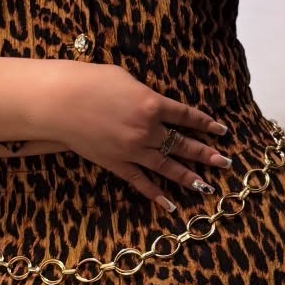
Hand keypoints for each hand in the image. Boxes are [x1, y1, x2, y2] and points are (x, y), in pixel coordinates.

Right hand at [42, 63, 231, 211]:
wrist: (60, 102)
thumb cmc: (90, 81)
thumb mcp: (126, 79)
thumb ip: (145, 94)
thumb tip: (154, 104)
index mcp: (153, 103)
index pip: (187, 116)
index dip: (206, 123)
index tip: (221, 130)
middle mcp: (148, 130)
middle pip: (184, 144)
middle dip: (206, 154)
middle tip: (225, 163)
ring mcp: (133, 150)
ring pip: (167, 167)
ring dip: (189, 177)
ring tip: (206, 186)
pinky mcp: (116, 164)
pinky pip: (140, 182)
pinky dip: (155, 194)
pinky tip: (169, 204)